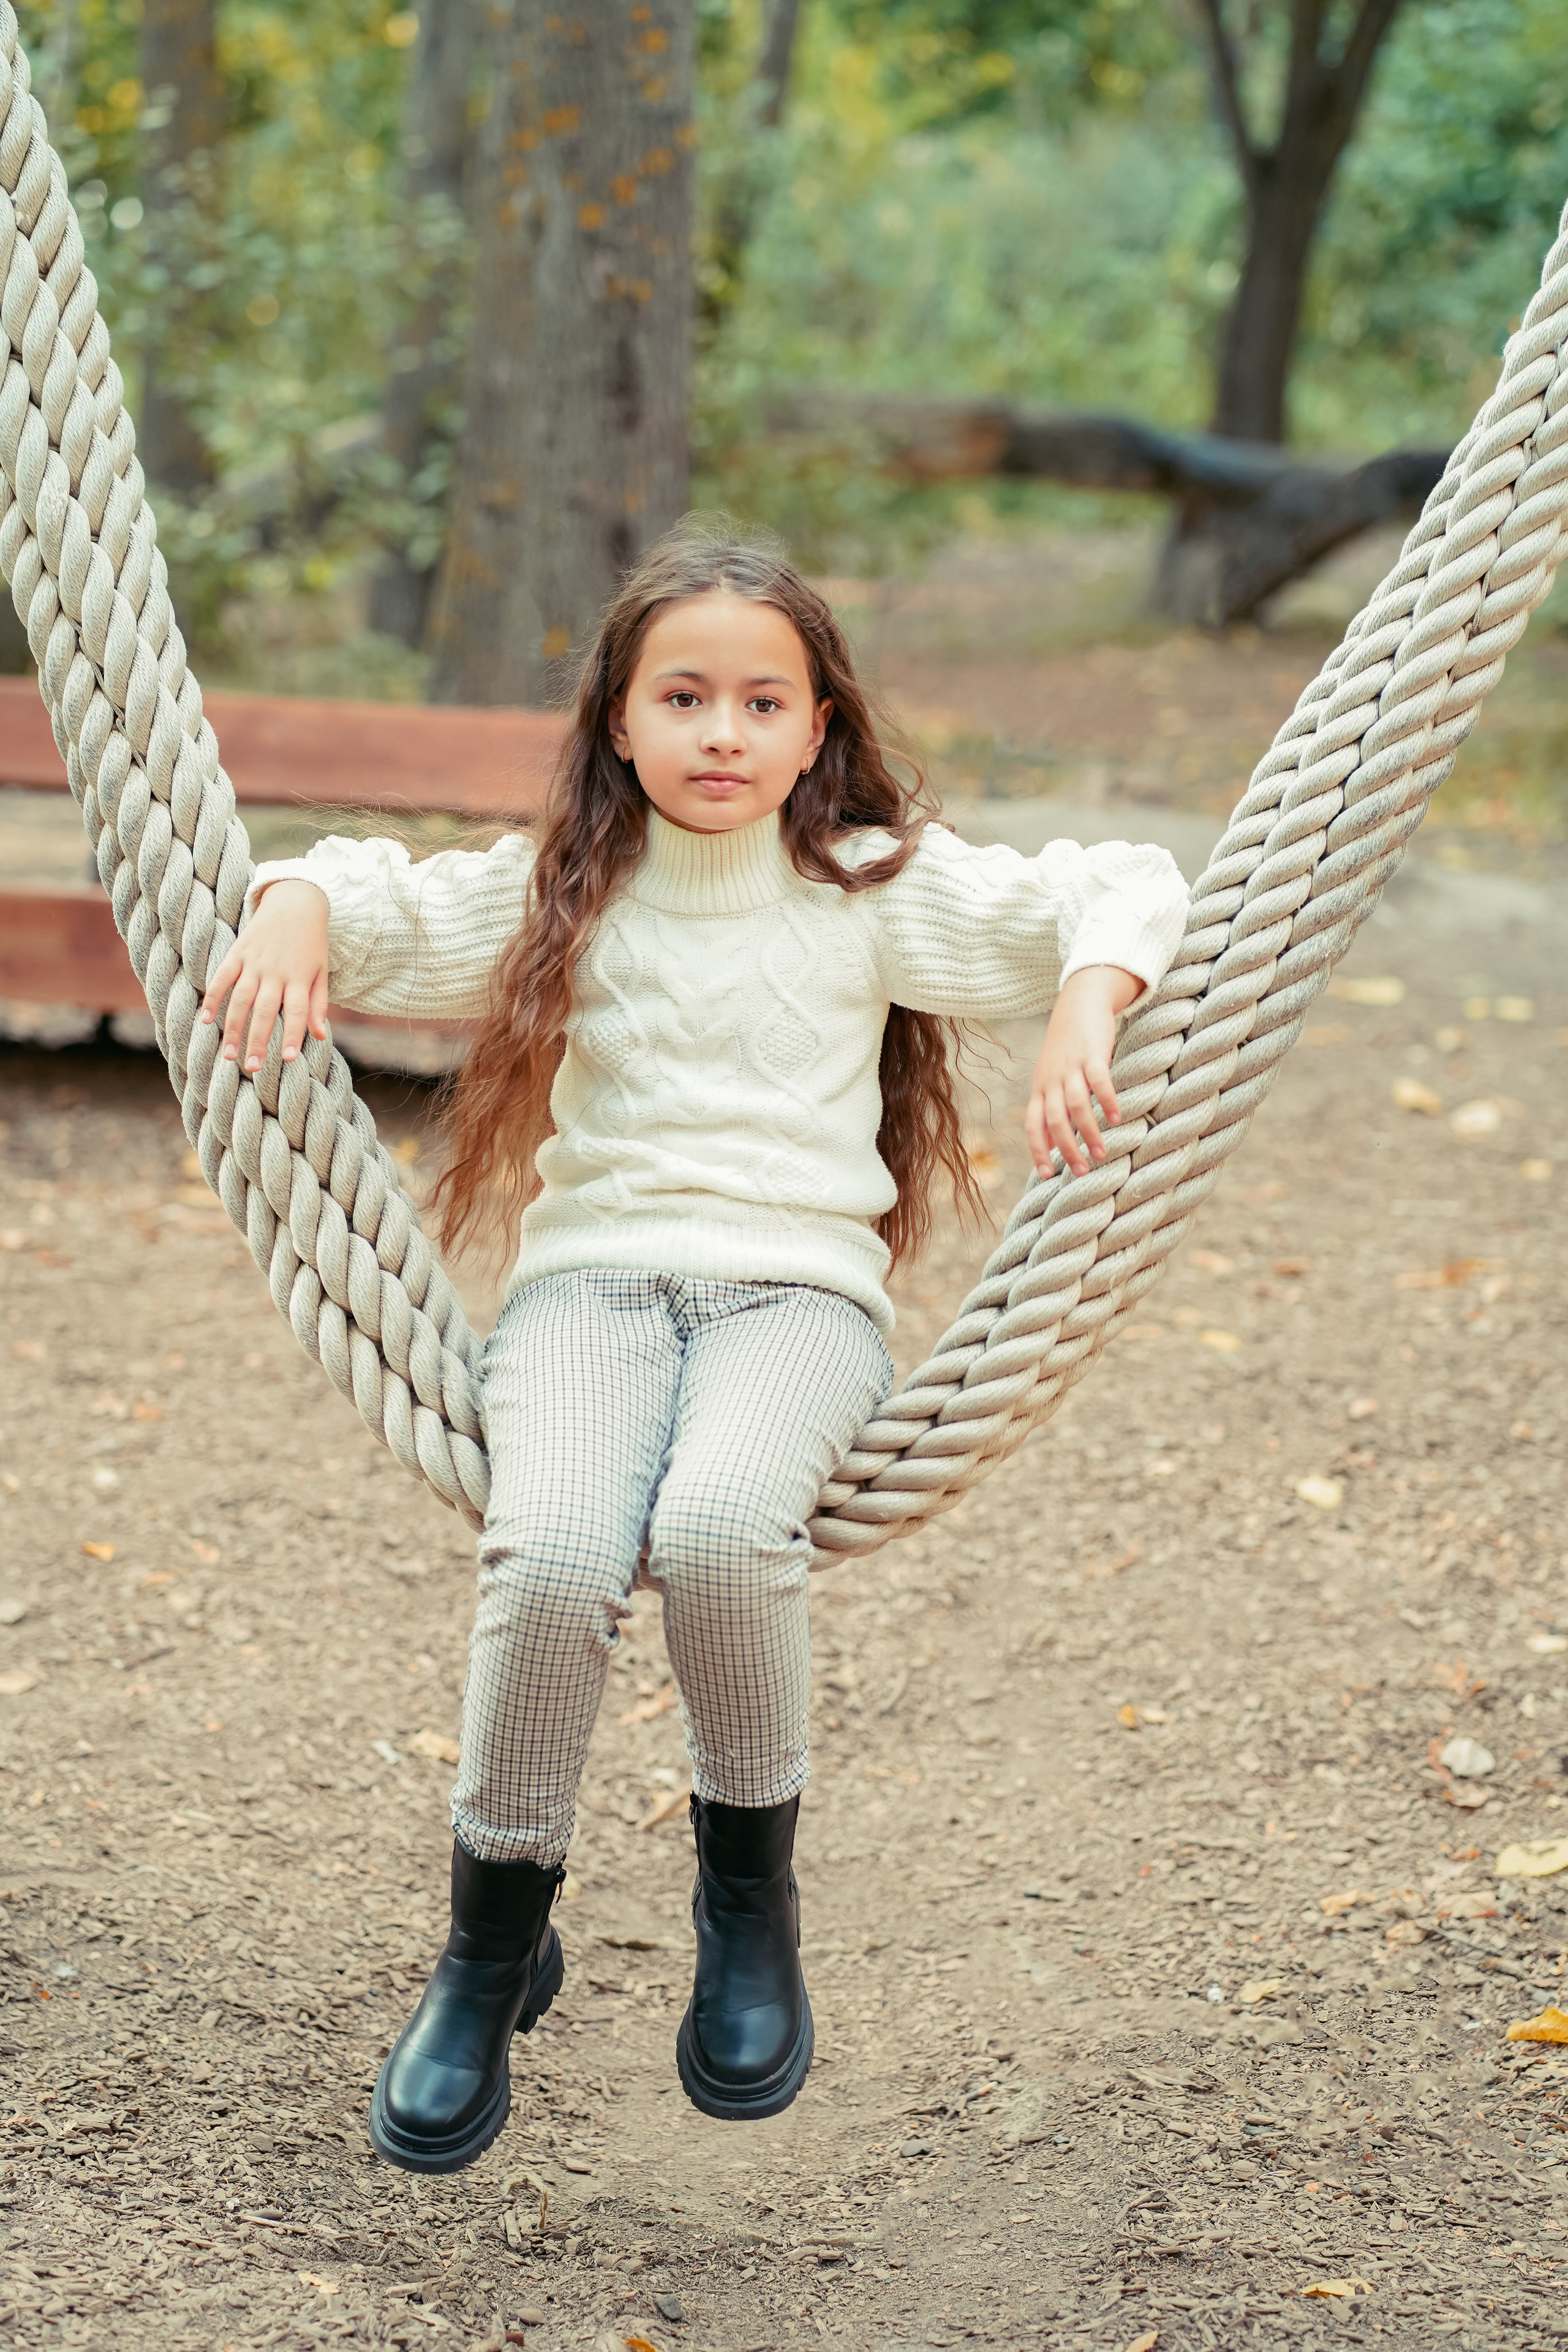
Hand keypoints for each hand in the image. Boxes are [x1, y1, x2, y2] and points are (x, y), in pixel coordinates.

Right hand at [200, 878, 330, 1073]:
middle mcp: (276, 971)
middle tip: (252, 1068)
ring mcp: (254, 962)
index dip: (292, 1035)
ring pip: (241, 999)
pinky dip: (212, 997)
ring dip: (233, 1028)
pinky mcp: (238, 952)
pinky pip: (222, 977)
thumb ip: (318, 1004)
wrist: (295, 902)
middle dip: (258, 1041)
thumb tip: (319, 1036)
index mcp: (300, 978)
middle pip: (266, 1011)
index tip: (287, 1059)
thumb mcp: (322, 971)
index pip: (297, 1012)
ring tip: (228, 1055)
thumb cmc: (311, 943)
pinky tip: (205, 1020)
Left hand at [1025, 965, 1142, 1178]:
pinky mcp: (1092, 1053)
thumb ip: (1050, 1109)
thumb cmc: (1067, 1048)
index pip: (1033, 1126)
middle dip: (1067, 1149)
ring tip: (1101, 1154)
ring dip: (1088, 1132)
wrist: (1079, 1002)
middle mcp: (1052, 1080)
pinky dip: (1107, 1101)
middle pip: (1053, 1120)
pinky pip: (1099, 1081)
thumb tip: (1049, 1146)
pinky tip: (1117, 1118)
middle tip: (1082, 1172)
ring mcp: (1071, 1066)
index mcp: (1040, 1089)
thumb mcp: (1052, 1078)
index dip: (1038, 1151)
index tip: (1048, 1175)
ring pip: (1075, 1105)